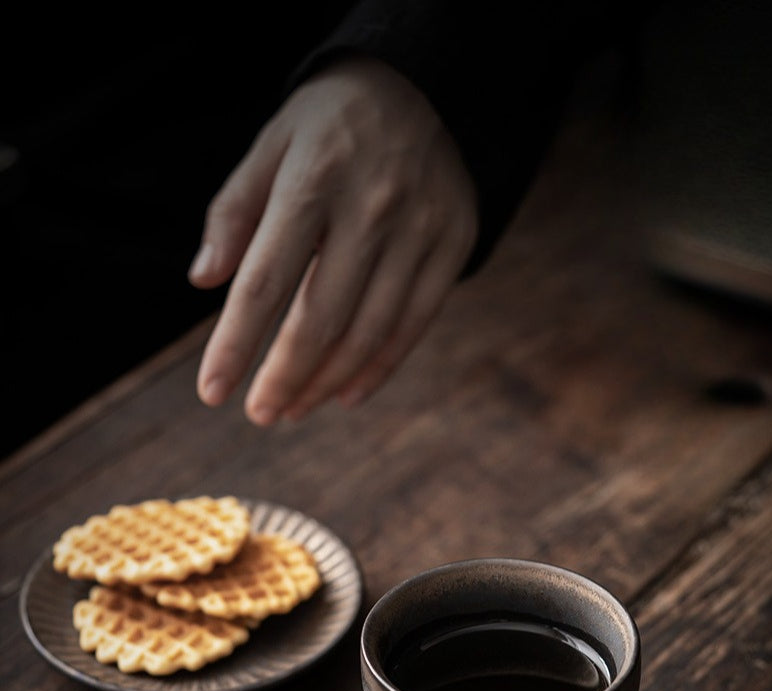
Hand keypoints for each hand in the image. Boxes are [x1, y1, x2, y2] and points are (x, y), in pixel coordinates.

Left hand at [188, 57, 477, 424]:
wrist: (420, 82)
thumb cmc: (326, 126)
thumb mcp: (269, 147)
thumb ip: (233, 212)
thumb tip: (203, 282)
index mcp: (313, 180)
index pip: (264, 283)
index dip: (235, 345)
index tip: (212, 393)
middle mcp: (371, 206)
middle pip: (320, 320)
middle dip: (284, 379)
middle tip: (259, 414)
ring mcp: (420, 227)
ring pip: (369, 332)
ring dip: (326, 383)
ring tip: (293, 408)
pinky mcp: (454, 243)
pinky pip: (414, 324)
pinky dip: (379, 369)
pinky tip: (345, 394)